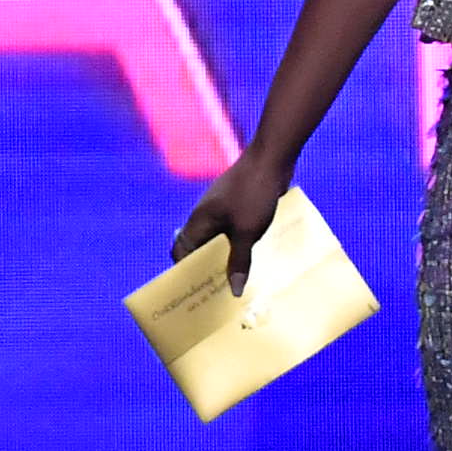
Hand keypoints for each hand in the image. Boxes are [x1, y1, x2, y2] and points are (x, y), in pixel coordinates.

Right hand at [173, 155, 289, 294]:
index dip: (185, 271)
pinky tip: (253, 254)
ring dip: (225, 256)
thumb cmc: (252, 194)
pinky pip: (232, 229)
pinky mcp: (237, 204)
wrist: (270, 159)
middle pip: (198, 247)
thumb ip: (239, 261)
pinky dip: (238, 243)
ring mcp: (221, 209)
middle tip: (220, 290)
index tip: (197, 291)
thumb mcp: (247, 232)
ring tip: (238, 276)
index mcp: (198, 222)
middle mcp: (204, 216)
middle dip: (207, 267)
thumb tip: (234, 291)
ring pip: (217, 238)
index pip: (181, 251)